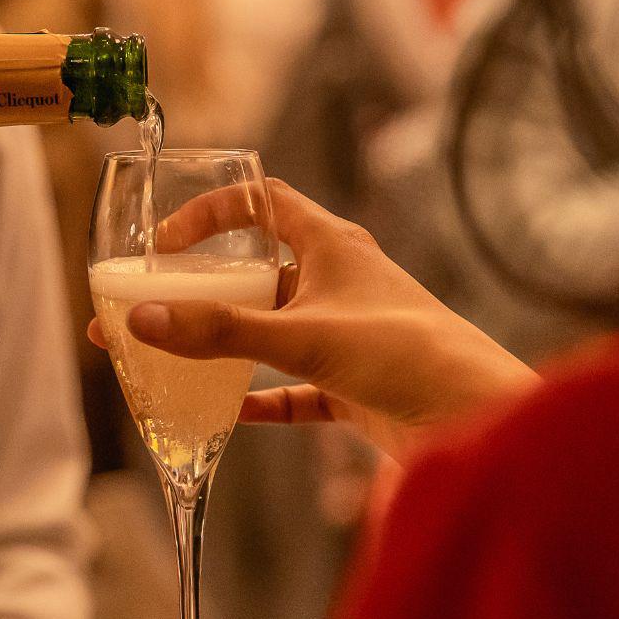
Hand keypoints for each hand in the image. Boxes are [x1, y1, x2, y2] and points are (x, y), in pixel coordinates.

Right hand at [89, 178, 538, 458]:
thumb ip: (222, 332)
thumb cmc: (405, 355)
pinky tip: (227, 412)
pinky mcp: (354, 384)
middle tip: (150, 306)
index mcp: (333, 245)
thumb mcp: (303, 336)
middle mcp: (338, 282)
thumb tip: (141, 320)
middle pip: (258, 271)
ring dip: (226, 343)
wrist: (476, 417)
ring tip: (170, 356)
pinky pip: (293, 388)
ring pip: (272, 331)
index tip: (167, 243)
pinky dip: (261, 398)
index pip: (263, 201)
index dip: (213, 211)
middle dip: (204, 289)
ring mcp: (346, 334)